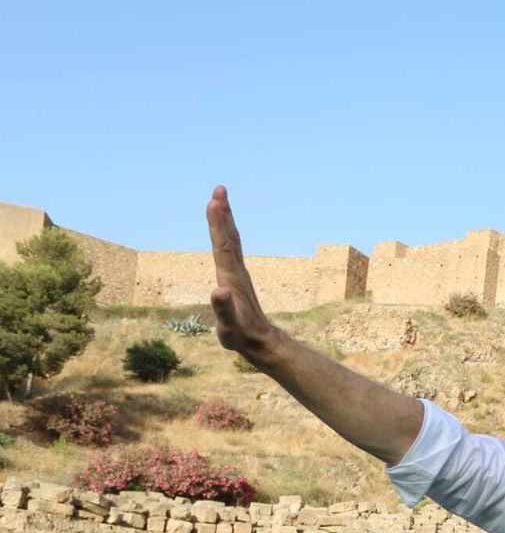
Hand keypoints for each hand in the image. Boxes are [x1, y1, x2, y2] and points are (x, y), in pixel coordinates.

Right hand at [207, 186, 277, 358]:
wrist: (261, 343)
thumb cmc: (242, 337)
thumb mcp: (229, 327)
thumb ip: (224, 310)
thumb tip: (218, 291)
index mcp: (230, 278)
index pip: (222, 246)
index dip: (217, 224)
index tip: (214, 202)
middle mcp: (236, 271)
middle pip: (229, 237)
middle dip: (223, 213)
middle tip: (219, 190)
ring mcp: (238, 274)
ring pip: (231, 241)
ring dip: (225, 220)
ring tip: (219, 200)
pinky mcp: (238, 278)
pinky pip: (230, 250)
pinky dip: (225, 234)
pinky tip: (223, 230)